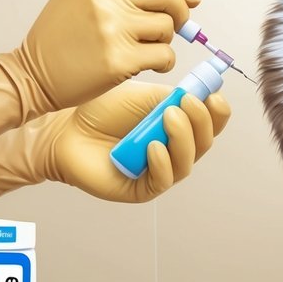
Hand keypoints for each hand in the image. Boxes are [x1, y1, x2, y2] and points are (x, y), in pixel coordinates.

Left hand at [0, 81, 230, 203]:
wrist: (65, 126)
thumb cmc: (102, 110)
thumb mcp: (144, 96)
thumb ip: (174, 96)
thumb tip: (205, 92)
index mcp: (178, 126)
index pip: (209, 124)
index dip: (217, 112)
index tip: (213, 95)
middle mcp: (173, 151)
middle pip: (203, 143)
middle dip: (200, 122)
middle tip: (186, 103)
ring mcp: (157, 171)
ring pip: (185, 163)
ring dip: (182, 140)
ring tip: (169, 117)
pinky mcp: (139, 189)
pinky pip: (160, 180)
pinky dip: (162, 163)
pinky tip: (154, 146)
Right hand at [16, 0, 199, 111]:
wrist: (33, 74)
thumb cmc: (59, 37)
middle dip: (180, 9)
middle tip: (172, 22)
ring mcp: (114, 30)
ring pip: (168, 26)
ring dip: (166, 38)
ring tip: (147, 45)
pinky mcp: (120, 61)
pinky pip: (164, 55)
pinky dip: (164, 61)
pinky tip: (148, 63)